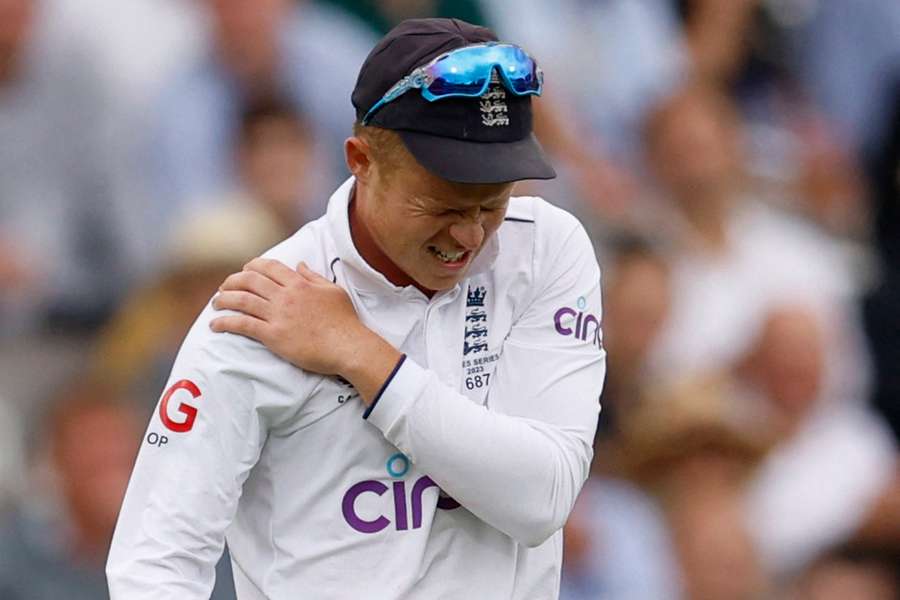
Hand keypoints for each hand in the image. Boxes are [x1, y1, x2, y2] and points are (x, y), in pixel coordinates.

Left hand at [210, 259, 400, 402]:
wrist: (348, 346)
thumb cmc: (345, 321)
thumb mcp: (333, 291)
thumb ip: (313, 277)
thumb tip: (299, 265)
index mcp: (299, 284)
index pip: (268, 267)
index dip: (252, 267)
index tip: (243, 271)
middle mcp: (285, 296)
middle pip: (249, 281)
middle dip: (232, 282)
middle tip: (224, 288)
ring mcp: (278, 315)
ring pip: (242, 301)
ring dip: (224, 300)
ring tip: (215, 304)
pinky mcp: (274, 336)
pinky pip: (243, 325)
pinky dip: (226, 323)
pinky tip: (215, 325)